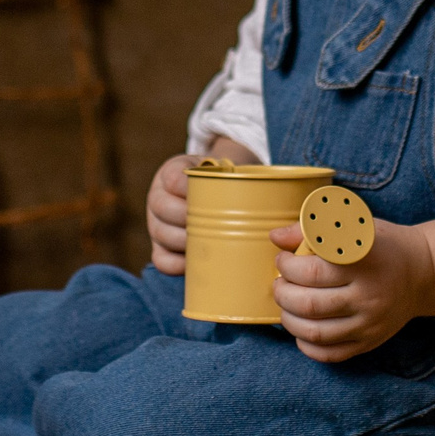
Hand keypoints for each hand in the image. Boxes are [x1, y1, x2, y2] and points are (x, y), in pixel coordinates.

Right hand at [147, 137, 259, 273]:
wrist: (217, 192)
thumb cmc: (226, 182)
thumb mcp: (227, 170)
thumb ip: (240, 175)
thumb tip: (278, 194)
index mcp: (171, 172)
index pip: (173, 179)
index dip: (188, 189)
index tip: (212, 196)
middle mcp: (158, 197)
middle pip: (163, 208)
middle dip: (188, 218)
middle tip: (214, 224)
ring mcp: (156, 224)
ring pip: (161, 235)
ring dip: (185, 242)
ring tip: (209, 243)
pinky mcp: (159, 248)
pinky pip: (161, 260)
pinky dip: (177, 265)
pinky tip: (194, 264)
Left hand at [271, 216, 434, 362]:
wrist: (422, 273)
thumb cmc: (381, 246)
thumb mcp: (353, 226)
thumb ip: (312, 229)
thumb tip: (276, 237)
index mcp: (363, 262)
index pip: (313, 271)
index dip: (287, 266)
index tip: (283, 259)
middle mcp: (369, 295)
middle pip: (309, 304)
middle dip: (282, 293)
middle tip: (279, 283)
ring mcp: (370, 323)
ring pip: (315, 332)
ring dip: (288, 319)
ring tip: (286, 304)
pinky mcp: (370, 342)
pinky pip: (330, 354)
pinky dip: (307, 345)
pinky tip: (301, 329)